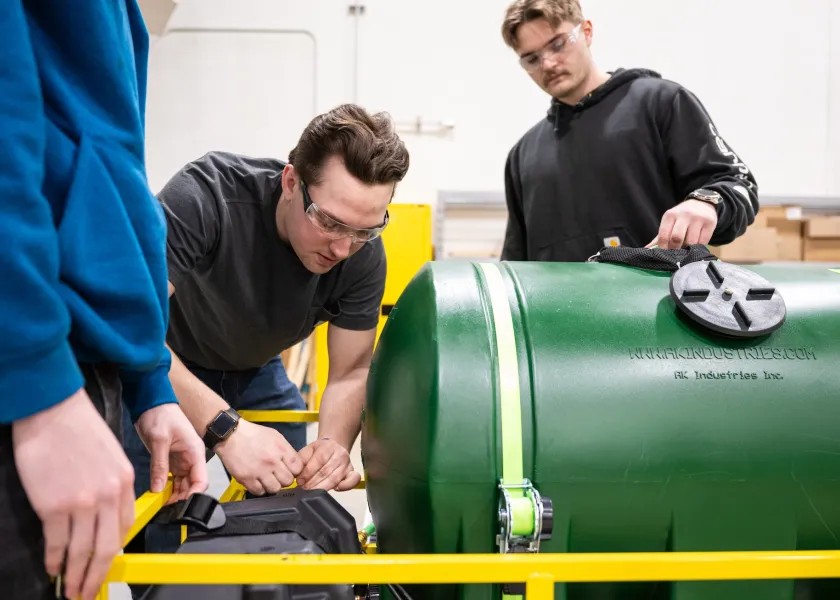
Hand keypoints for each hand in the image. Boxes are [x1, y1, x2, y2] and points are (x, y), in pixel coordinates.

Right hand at [12, 388, 134, 599]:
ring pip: (82, 551)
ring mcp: (82, 502)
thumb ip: (111, 486)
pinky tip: (52, 568)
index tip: (106, 566)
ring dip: (76, 575)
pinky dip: (55, 560)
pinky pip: (58, 543)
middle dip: (97, 576)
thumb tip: (104, 515)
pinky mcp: (55, 506)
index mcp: (123, 482)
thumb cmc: (78, 429)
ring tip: (70, 590)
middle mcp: (108, 495)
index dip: (113, 553)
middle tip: (88, 592)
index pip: (123, 528)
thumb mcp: (109, 457)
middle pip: (106, 548)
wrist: (53, 410)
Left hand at [136, 403, 207, 502]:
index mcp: (195, 452)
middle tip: (166, 509)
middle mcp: (191, 459)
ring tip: (160, 505)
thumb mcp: (159, 440)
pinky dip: (166, 489)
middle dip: (182, 499)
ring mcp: (181, 461)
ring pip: (182, 485)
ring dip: (173, 496)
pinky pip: (172, 480)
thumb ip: (159, 465)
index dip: (195, 495)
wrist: (152, 402)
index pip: (202, 479)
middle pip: (192, 486)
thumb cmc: (161, 415)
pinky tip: (158, 495)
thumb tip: (158, 489)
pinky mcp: (171, 462)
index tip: (183, 506)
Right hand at [215, 420, 302, 494]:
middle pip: (288, 481)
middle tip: (278, 475)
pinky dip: (259, 488)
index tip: (290, 470)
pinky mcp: (246, 478)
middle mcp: (272, 461)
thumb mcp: (275, 436)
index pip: (298, 468)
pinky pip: (259, 492)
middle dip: (285, 479)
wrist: (231, 434)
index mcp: (280, 449)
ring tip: (267, 479)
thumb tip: (293, 463)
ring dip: (272, 485)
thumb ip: (286, 450)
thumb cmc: (253, 434)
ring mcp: (259, 471)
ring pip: (275, 489)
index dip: (295, 471)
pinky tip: (257, 481)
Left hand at [297, 438, 359, 490]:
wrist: (333, 447)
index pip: (319, 460)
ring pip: (335, 478)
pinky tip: (335, 489)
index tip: (299, 481)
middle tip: (303, 489)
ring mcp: (348, 464)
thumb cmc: (319, 451)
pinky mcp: (352, 473)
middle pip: (326, 471)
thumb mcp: (308, 450)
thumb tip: (296, 473)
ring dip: (322, 487)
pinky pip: (352, 481)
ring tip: (311, 492)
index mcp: (328, 446)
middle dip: (313, 482)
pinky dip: (345, 487)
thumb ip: (301, 460)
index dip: (308, 472)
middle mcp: (341, 454)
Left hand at [647, 199, 717, 248]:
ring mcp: (698, 218)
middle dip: (675, 249)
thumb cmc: (682, 216)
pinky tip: (696, 245)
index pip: (663, 235)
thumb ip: (659, 237)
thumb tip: (646, 250)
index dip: (663, 248)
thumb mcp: (669, 222)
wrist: (703, 203)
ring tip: (686, 250)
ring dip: (688, 249)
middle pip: (676, 238)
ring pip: (691, 242)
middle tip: (676, 254)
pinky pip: (703, 241)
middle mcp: (684, 215)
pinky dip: (698, 247)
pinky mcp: (710, 223)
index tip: (664, 254)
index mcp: (670, 215)